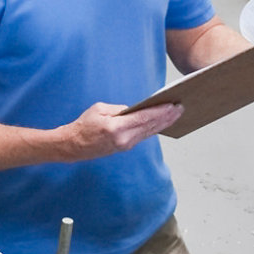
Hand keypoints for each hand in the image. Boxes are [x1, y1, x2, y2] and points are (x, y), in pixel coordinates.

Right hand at [57, 98, 182, 159]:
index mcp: (116, 128)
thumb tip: (134, 110)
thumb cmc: (83, 125)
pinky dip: (154, 129)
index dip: (160, 111)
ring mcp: (125, 145)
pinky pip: (143, 136)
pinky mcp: (125, 147)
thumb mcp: (99, 109)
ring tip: (176, 115)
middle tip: (181, 108)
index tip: (173, 105)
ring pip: (149, 133)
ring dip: (163, 123)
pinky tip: (162, 123)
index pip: (144, 118)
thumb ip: (119, 109)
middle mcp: (124, 139)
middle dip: (167, 117)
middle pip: (150, 127)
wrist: (73, 146)